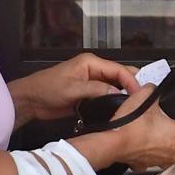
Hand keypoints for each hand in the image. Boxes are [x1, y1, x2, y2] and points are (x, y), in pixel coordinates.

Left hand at [9, 53, 139, 124]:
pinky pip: (106, 97)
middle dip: (131, 86)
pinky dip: (114, 103)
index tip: (140, 94)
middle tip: (143, 101)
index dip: (131, 81)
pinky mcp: (89, 94)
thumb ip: (96, 90)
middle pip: (119, 76)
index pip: (118, 69)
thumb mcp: (73, 89)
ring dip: (123, 96)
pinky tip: (121, 111)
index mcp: (91, 62)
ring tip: (135, 108)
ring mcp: (91, 82)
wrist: (31, 100)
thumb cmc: (47, 89)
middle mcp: (94, 70)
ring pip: (114, 87)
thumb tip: (118, 94)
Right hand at [111, 84, 174, 174]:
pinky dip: (155, 162)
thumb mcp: (144, 97)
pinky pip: (153, 166)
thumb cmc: (131, 124)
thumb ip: (152, 91)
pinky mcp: (144, 165)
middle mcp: (172, 151)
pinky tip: (151, 155)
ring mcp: (159, 161)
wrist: (114, 141)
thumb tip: (151, 88)